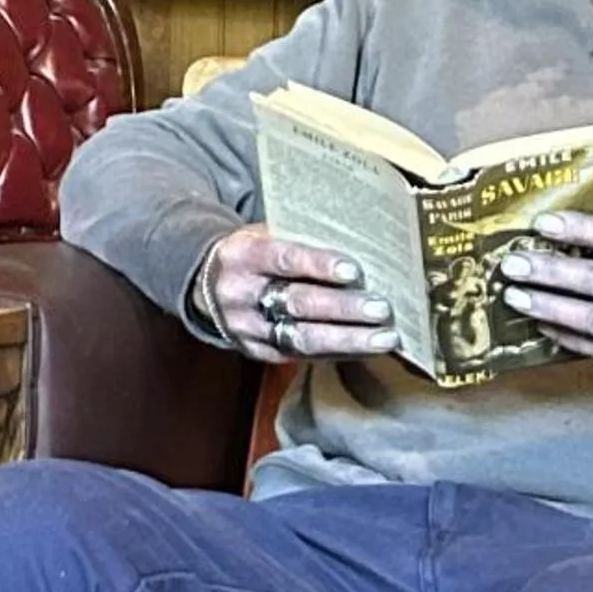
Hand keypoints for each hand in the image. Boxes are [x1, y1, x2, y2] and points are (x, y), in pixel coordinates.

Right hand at [197, 224, 398, 365]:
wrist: (207, 285)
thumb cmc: (255, 253)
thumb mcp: (264, 234)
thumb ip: (301, 239)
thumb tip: (362, 244)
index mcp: (241, 255)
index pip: (282, 259)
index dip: (318, 265)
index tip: (354, 271)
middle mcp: (240, 294)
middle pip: (296, 303)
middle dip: (343, 308)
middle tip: (382, 309)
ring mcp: (247, 329)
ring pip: (300, 338)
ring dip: (348, 340)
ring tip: (385, 338)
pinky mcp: (257, 353)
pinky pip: (300, 357)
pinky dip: (337, 353)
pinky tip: (366, 349)